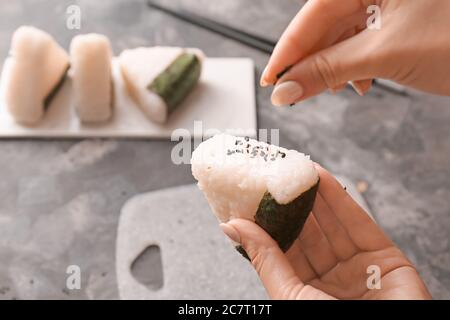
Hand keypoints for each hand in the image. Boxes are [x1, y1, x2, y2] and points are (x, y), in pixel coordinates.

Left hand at [221, 165, 430, 298]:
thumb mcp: (291, 294)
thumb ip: (265, 258)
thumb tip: (232, 228)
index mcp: (304, 292)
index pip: (282, 249)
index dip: (268, 222)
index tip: (253, 197)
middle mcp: (330, 279)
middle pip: (307, 233)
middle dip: (290, 205)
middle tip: (273, 177)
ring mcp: (357, 267)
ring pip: (331, 223)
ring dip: (313, 195)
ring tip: (292, 170)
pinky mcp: (385, 258)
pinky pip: (359, 222)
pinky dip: (339, 198)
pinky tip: (320, 177)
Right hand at [261, 0, 449, 105]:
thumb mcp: (384, 54)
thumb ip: (328, 70)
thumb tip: (285, 88)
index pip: (312, 14)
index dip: (288, 51)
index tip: (270, 81)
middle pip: (324, 23)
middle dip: (311, 61)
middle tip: (295, 91)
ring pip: (342, 32)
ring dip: (333, 64)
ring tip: (335, 89)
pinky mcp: (400, 13)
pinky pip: (363, 36)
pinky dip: (355, 62)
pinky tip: (360, 80)